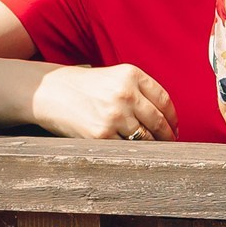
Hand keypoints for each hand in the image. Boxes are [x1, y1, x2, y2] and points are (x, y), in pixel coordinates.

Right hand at [31, 62, 177, 142]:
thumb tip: (167, 120)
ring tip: (150, 148)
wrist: (50, 92)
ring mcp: (114, 115)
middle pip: (158, 121)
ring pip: (146, 138)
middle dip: (166, 135)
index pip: (164, 100)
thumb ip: (140, 91)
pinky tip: (130, 151)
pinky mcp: (102, 134)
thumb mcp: (115, 78)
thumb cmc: (86, 87)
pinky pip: (126, 148)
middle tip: (168, 142)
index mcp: (131, 75)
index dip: (173, 118)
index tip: (174, 128)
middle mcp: (125, 93)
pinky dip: (131, 151)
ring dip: (150, 145)